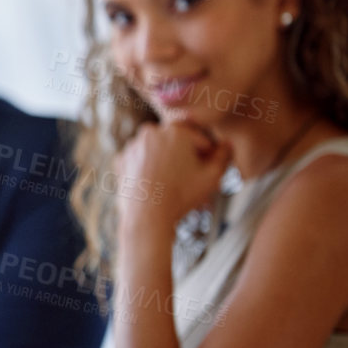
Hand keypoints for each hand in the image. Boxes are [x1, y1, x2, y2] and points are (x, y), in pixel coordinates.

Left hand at [113, 118, 230, 227]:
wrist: (147, 216)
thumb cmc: (182, 196)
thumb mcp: (212, 177)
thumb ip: (224, 156)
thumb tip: (227, 144)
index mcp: (176, 130)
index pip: (198, 137)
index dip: (206, 151)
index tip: (206, 166)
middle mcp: (151, 132)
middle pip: (175, 141)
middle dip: (184, 153)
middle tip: (190, 174)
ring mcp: (133, 145)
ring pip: (156, 149)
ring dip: (165, 159)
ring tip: (173, 180)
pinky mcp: (120, 159)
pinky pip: (139, 159)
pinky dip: (146, 167)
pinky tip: (155, 183)